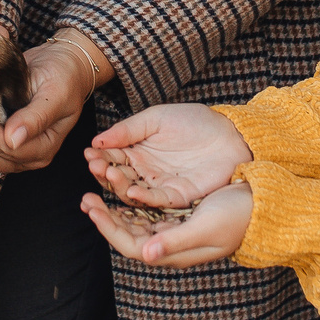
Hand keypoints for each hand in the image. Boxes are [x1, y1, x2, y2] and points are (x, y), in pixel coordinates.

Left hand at [82, 182, 251, 268]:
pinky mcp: (180, 214)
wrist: (264, 205)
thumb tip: (144, 254)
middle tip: (86, 197)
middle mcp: (170, 243)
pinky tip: (124, 185)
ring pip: (136, 220)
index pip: (130, 245)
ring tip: (98, 189)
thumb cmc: (238, 217)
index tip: (92, 208)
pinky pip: (148, 208)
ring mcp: (175, 229)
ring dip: (116, 206)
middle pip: (128, 234)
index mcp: (174, 251)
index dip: (108, 229)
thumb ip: (174, 241)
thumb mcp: (205, 228)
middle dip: (105, 217)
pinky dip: (133, 197)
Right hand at [83, 105, 251, 207]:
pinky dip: (143, 197)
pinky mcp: (177, 197)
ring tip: (108, 175)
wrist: (230, 133)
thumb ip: (128, 130)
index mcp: (138, 152)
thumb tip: (97, 140)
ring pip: (133, 190)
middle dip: (104, 172)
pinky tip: (131, 190)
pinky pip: (156, 200)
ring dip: (119, 185)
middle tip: (94, 165)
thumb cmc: (194, 121)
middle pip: (119, 176)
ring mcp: (160, 185)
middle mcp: (145, 172)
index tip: (89, 154)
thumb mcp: (156, 118)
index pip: (113, 157)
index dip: (100, 156)